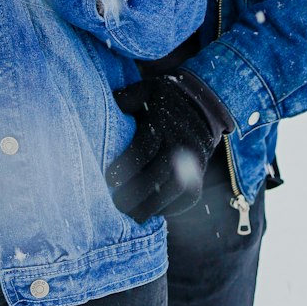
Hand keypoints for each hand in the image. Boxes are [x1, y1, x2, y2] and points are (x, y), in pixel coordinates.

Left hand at [107, 69, 234, 221]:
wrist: (201, 104)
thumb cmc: (163, 98)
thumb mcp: (145, 90)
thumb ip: (126, 99)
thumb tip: (105, 107)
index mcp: (163, 119)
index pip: (145, 146)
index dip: (126, 165)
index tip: (109, 179)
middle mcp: (181, 140)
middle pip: (160, 172)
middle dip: (137, 192)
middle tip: (117, 204)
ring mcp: (194, 158)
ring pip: (176, 188)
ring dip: (153, 205)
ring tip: (132, 215)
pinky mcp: (201, 173)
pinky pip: (189, 197)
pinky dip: (171, 208)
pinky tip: (153, 212)